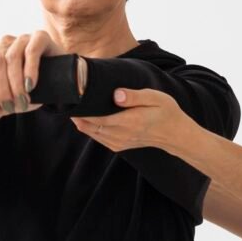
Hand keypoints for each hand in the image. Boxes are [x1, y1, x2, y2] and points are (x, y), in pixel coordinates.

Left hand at [0, 30, 67, 122]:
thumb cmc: (30, 91)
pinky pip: (30, 51)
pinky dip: (29, 71)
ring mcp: (21, 39)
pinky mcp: (40, 38)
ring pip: (10, 58)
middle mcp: (2, 44)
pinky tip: (30, 86)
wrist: (61, 82)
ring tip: (22, 101)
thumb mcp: (9, 104)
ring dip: (14, 84)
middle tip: (8, 108)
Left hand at [71, 88, 187, 151]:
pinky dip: (88, 129)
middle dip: (77, 114)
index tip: (72, 97)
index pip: (98, 117)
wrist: (174, 134)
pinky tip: (83, 119)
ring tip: (72, 107)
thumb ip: (135, 96)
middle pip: (90, 126)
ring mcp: (119, 142)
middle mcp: (122, 134)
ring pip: (91, 133)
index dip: (82, 109)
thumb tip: (116, 94)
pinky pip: (97, 138)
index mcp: (129, 121)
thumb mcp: (155, 97)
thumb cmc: (166, 111)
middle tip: (67, 99)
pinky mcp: (118, 145)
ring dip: (80, 122)